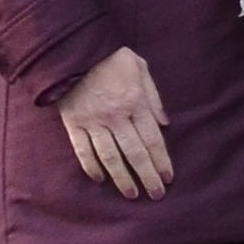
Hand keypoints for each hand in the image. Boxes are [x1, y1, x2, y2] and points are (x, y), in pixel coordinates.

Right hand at [54, 45, 170, 196]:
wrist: (74, 49)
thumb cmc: (111, 57)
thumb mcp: (140, 68)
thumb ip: (154, 97)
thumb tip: (165, 123)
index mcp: (136, 102)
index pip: (153, 139)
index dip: (162, 161)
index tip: (168, 178)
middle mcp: (116, 116)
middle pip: (135, 153)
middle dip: (147, 176)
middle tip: (156, 194)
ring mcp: (94, 121)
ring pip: (111, 157)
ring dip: (122, 178)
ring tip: (131, 194)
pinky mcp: (74, 123)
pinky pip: (83, 151)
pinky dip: (92, 167)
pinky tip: (100, 179)